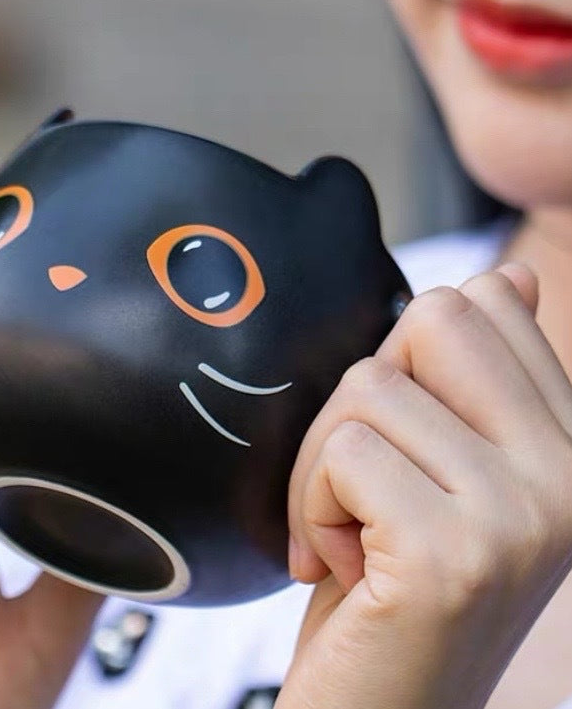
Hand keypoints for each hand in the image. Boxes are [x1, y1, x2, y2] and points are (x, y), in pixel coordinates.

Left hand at [278, 264, 571, 708]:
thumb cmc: (389, 583)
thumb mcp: (443, 469)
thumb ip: (479, 374)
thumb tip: (513, 274)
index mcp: (570, 444)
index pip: (485, 301)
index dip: (408, 360)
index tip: (406, 444)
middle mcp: (570, 475)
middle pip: (432, 318)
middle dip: (366, 395)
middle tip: (362, 477)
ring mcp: (522, 515)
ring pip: (369, 387)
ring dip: (323, 466)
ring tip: (349, 536)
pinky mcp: (451, 553)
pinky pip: (342, 453)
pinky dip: (311, 505)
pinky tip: (340, 567)